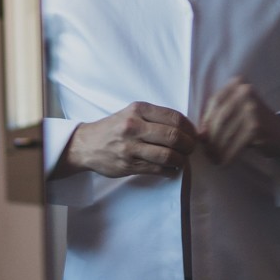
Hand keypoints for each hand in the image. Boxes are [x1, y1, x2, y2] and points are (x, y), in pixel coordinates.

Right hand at [59, 102, 196, 178]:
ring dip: (181, 160)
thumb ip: (155, 118)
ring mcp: (130, 147)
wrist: (86, 144)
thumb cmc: (114, 128)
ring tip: (182, 160)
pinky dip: (170, 171)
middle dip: (189, 145)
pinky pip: (158, 169)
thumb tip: (187, 129)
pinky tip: (172, 169)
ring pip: (168, 155)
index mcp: (138, 109)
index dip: (190, 128)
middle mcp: (134, 126)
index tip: (193, 135)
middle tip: (190, 149)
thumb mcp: (132, 113)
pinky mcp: (128, 165)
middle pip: (174, 136)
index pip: (175, 118)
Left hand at [198, 77, 279, 164]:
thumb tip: (200, 135)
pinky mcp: (256, 127)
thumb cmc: (254, 123)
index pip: (215, 102)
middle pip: (219, 118)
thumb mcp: (236, 111)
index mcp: (238, 84)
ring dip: (217, 150)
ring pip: (225, 133)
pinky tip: (225, 162)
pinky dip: (228, 156)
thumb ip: (218, 117)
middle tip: (207, 152)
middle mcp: (245, 92)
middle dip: (211, 138)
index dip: (206, 121)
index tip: (202, 136)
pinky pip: (235, 144)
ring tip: (214, 159)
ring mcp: (252, 109)